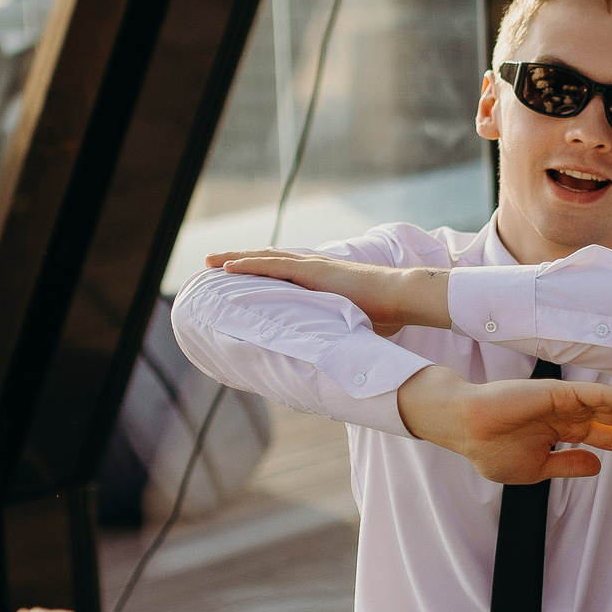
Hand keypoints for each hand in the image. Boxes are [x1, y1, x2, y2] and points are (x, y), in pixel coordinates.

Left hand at [208, 250, 448, 335]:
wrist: (400, 297)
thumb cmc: (385, 313)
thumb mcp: (353, 322)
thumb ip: (339, 330)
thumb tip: (338, 352)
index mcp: (320, 279)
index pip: (283, 271)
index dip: (259, 270)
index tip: (238, 274)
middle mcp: (312, 267)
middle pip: (267, 260)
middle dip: (239, 261)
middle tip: (212, 264)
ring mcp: (311, 267)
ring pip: (264, 259)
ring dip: (235, 259)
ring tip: (211, 262)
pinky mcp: (311, 271)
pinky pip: (272, 266)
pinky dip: (248, 265)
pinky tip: (228, 267)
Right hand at [396, 365, 611, 482]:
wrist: (463, 431)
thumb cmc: (489, 449)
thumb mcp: (535, 469)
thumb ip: (567, 466)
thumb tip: (598, 465)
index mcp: (563, 432)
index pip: (608, 437)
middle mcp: (569, 414)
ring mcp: (565, 402)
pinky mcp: (559, 392)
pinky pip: (597, 396)